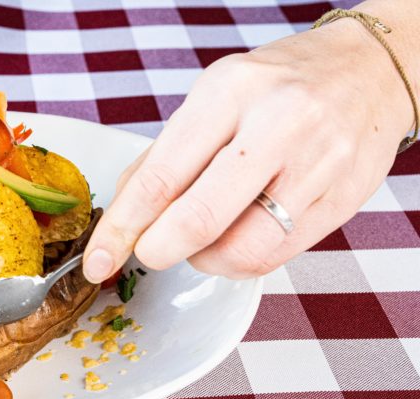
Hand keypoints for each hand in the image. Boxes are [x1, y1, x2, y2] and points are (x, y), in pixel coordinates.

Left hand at [83, 7, 414, 280]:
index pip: (159, 177)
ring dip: (203, 259)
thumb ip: (165, 157)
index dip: (121, 229)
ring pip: (240, 250)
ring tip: (201, 239)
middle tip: (148, 252)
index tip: (97, 259)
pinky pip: (275, 257)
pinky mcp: (342, 201)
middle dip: (158, 250)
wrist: (368, 71)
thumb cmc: (278, 87)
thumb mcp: (213, 98)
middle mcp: (278, 126)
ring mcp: (317, 165)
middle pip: (199, 220)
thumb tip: (124, 216)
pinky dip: (239, 260)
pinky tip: (234, 238)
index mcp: (230, 92)